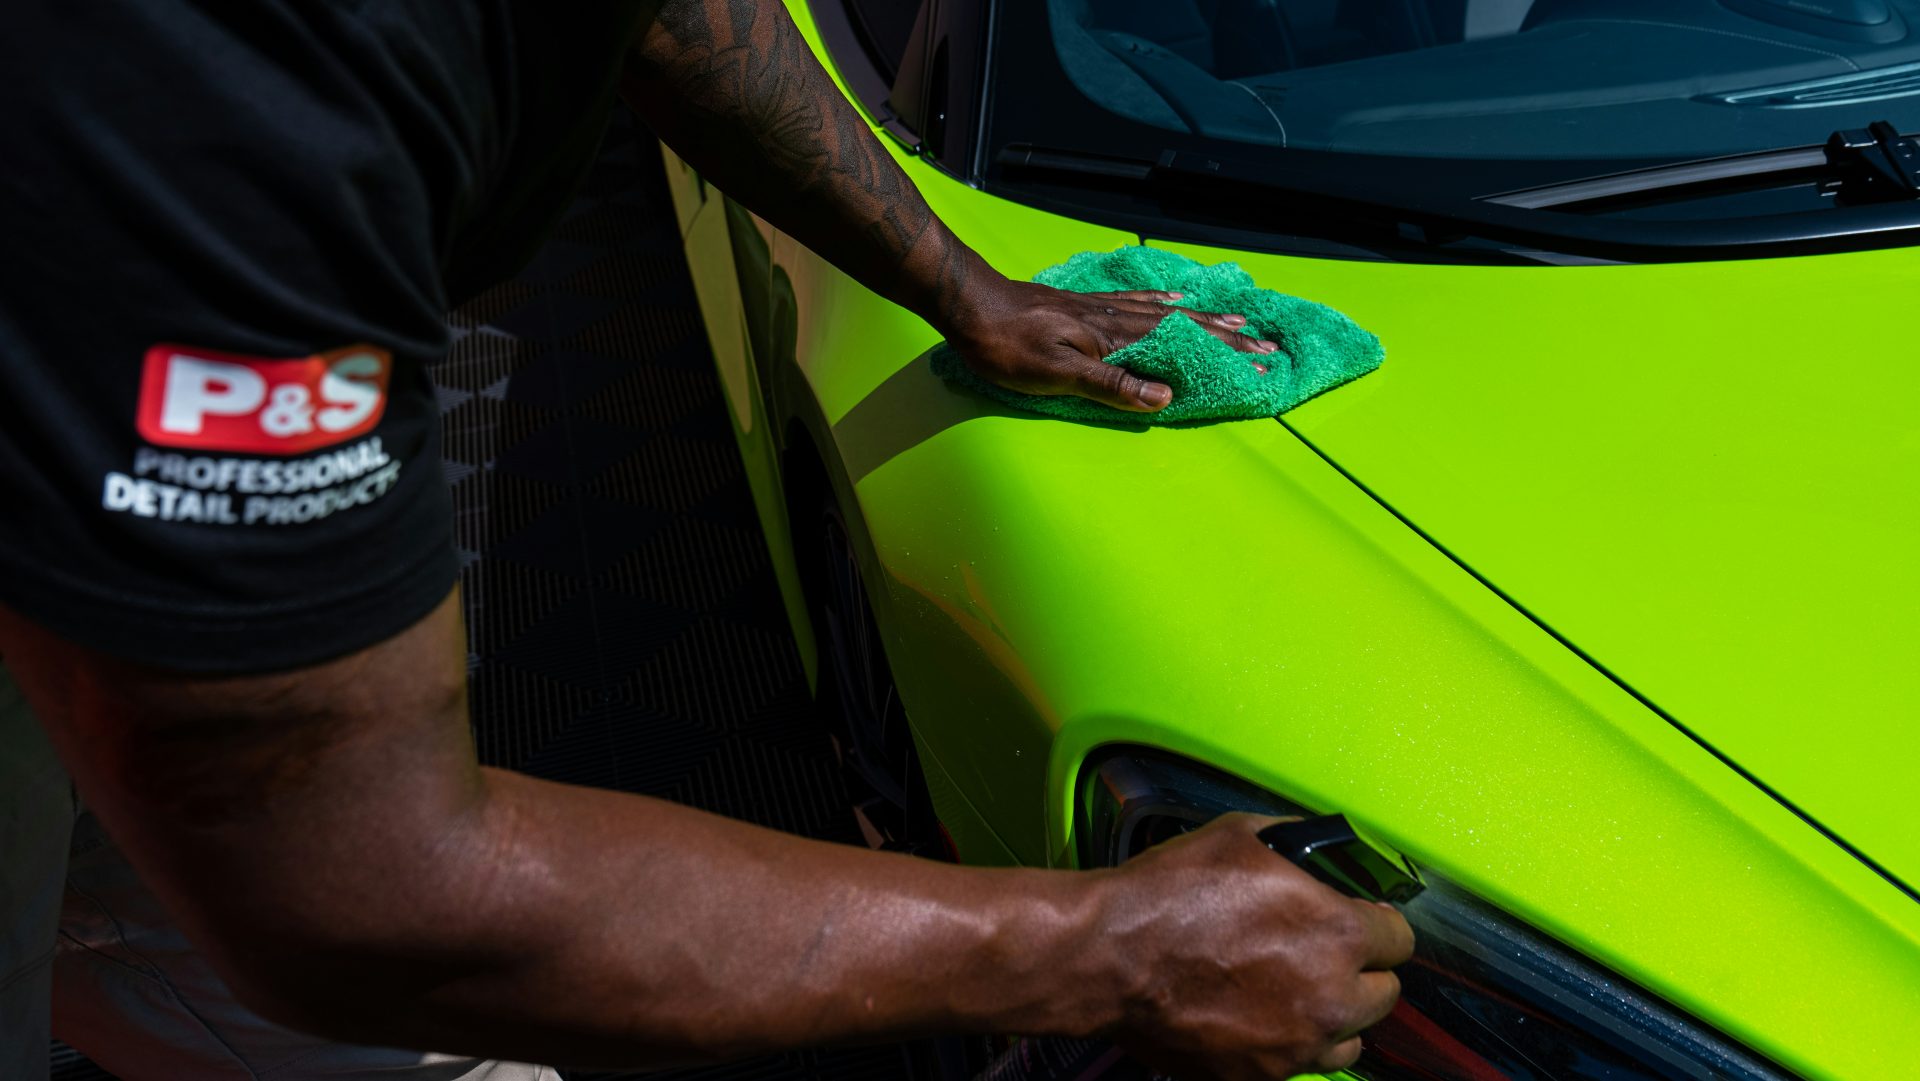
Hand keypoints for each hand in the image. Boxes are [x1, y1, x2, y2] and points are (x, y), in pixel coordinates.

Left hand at [941, 277, 1280, 412]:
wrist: (969, 304)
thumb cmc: (1006, 346)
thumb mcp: (1057, 374)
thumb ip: (1111, 385)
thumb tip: (1164, 397)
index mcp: (1115, 337)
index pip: (1182, 346)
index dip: (1222, 355)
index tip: (1261, 361)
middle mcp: (1116, 319)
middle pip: (1184, 327)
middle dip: (1227, 337)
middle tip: (1267, 343)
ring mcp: (1101, 310)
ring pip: (1166, 314)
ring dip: (1204, 319)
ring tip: (1237, 319)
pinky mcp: (1083, 306)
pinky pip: (1136, 302)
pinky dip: (1162, 302)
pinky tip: (1172, 298)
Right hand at [1091, 814, 1413, 1079]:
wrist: (1110, 955)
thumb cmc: (1170, 894)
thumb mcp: (1239, 836)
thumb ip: (1294, 841)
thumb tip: (1315, 845)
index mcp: (1338, 934)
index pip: (1399, 938)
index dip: (1378, 924)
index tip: (1362, 922)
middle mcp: (1330, 997)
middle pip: (1385, 995)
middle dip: (1360, 972)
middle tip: (1323, 954)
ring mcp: (1297, 1045)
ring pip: (1350, 1039)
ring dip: (1333, 1016)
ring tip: (1296, 992)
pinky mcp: (1260, 1074)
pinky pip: (1298, 1063)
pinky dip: (1288, 1043)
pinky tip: (1257, 1015)